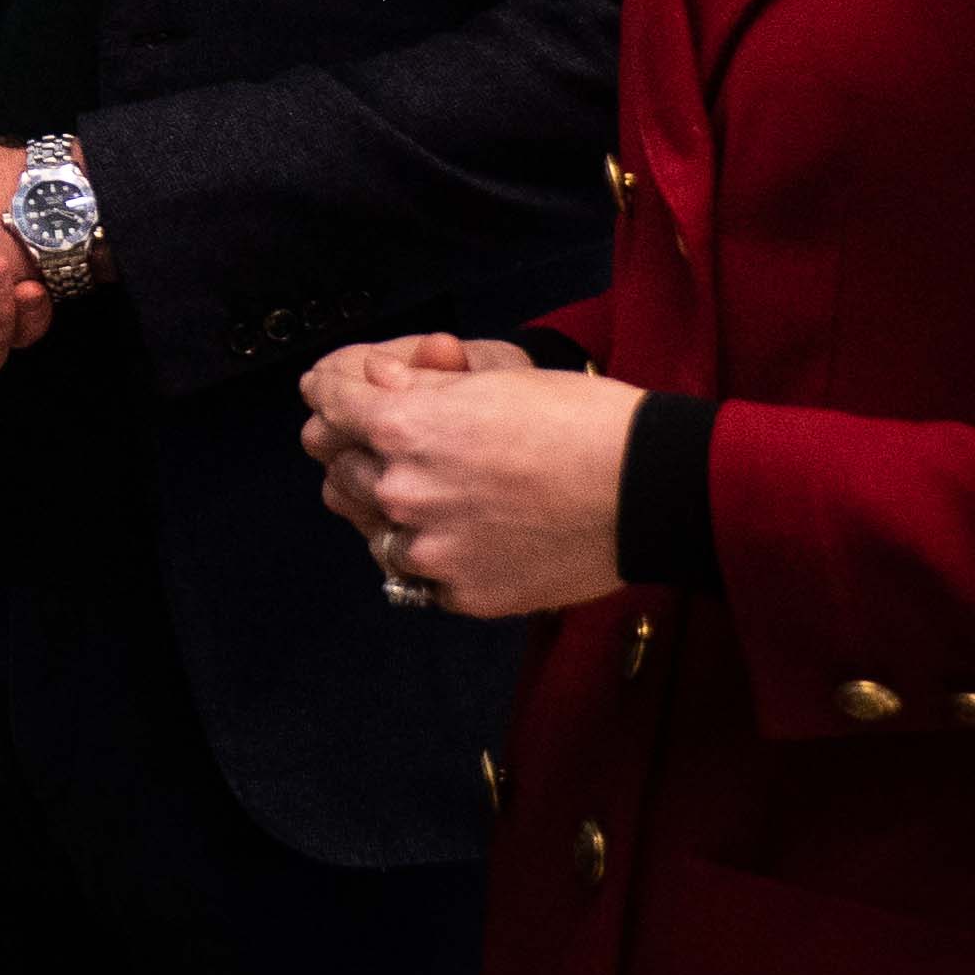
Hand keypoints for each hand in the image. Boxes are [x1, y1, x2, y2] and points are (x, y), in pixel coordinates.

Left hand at [295, 342, 630, 618]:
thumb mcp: (495, 379)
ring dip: (391, 511)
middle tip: (391, 448)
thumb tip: (374, 380)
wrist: (646, 489)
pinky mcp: (460, 594)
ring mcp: (429, 550)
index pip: (328, 406)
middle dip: (359, 453)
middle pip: (338, 469)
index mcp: (404, 427)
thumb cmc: (581, 420)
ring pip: (373, 529)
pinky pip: (419, 575)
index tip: (329, 395)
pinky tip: (468, 535)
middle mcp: (402, 490)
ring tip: (433, 496)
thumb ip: (419, 385)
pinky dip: (434, 555)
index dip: (329, 394)